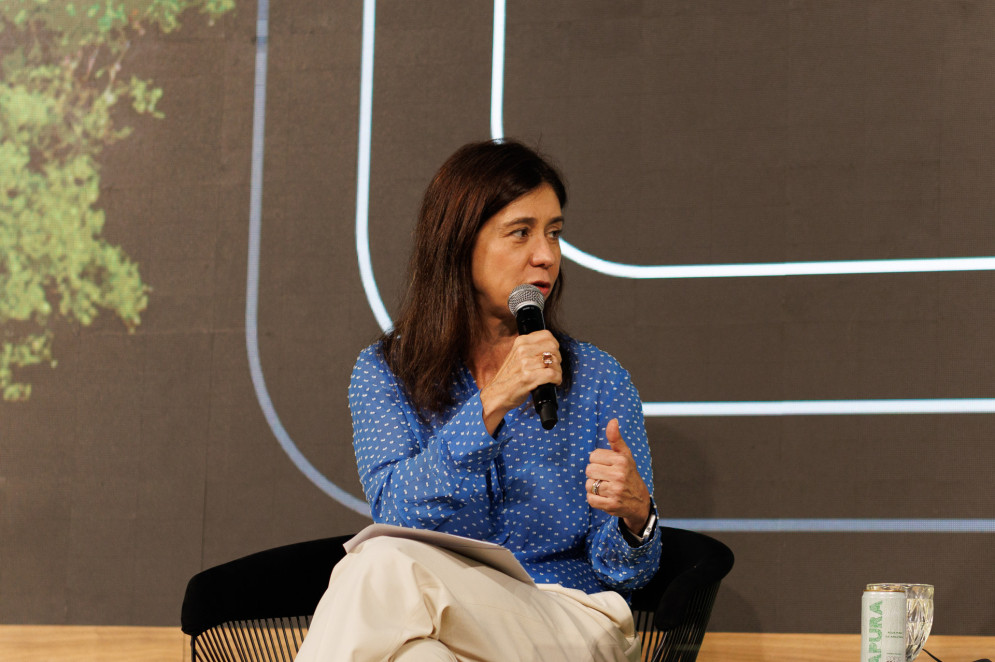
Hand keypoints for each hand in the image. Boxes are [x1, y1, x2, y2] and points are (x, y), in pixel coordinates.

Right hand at [479, 331, 561, 433]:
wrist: (496, 394)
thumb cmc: (509, 377)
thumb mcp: (517, 355)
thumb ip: (531, 348)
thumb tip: (552, 347)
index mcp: (520, 342)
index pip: (547, 335)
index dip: (554, 345)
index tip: (553, 354)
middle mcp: (522, 350)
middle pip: (553, 347)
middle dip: (557, 358)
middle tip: (553, 367)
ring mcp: (525, 363)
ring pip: (554, 361)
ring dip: (558, 371)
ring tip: (553, 376)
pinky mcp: (528, 377)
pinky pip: (552, 374)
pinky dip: (557, 379)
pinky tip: (553, 382)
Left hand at [585, 418, 650, 533]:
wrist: (640, 502)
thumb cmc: (629, 475)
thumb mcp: (625, 456)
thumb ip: (616, 439)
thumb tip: (612, 421)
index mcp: (622, 460)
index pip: (593, 456)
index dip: (598, 461)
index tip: (608, 466)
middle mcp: (619, 475)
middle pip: (589, 470)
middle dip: (595, 474)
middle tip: (607, 478)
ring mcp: (616, 491)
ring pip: (588, 484)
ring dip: (594, 487)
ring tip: (606, 488)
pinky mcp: (611, 505)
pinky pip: (590, 499)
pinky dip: (594, 499)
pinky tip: (605, 497)